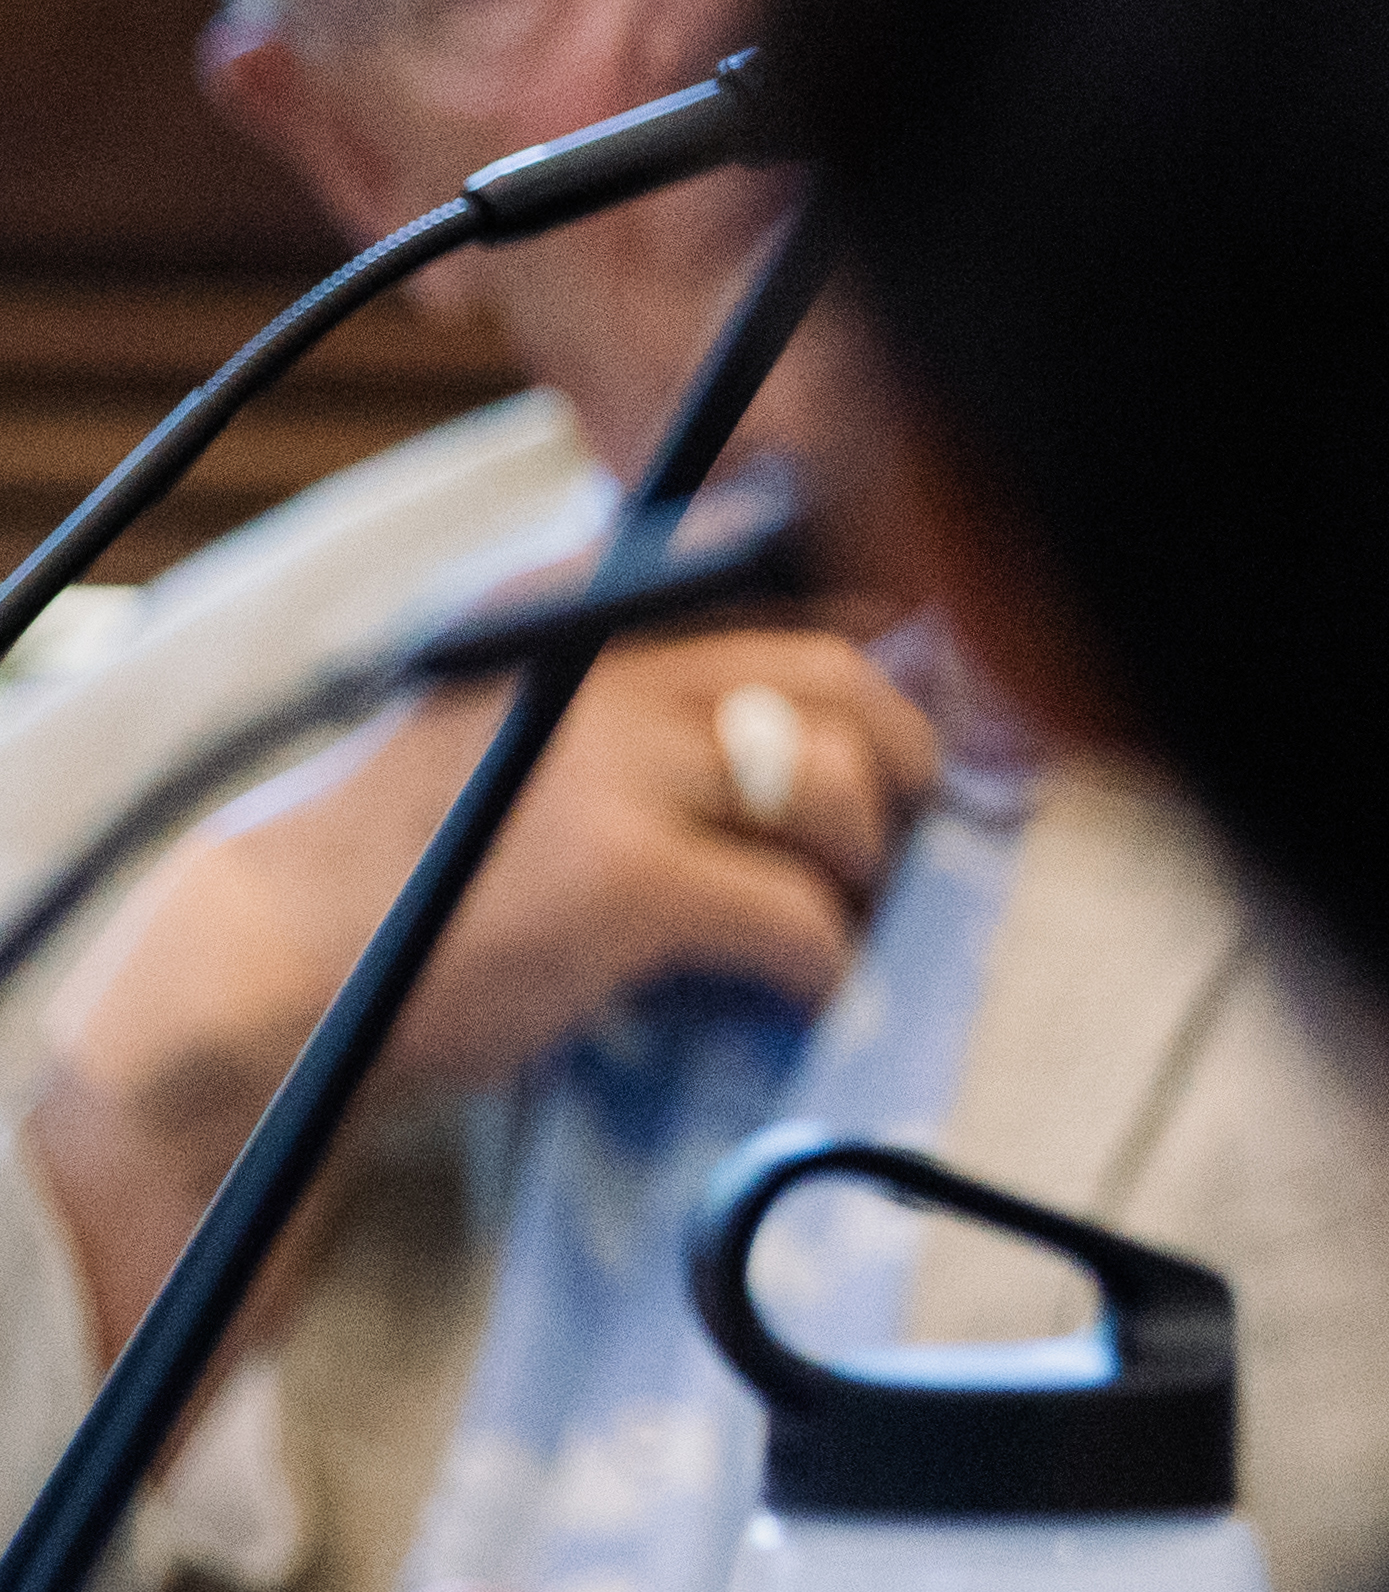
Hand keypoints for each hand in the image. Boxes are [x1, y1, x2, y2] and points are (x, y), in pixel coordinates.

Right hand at [21, 630, 941, 1357]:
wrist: (265, 972)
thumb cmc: (401, 875)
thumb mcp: (518, 739)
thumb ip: (640, 709)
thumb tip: (818, 709)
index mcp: (584, 627)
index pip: (788, 598)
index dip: (884, 660)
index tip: (919, 730)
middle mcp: (608, 671)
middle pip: (842, 680)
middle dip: (906, 761)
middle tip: (897, 843)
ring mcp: (619, 772)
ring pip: (837, 791)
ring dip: (866, 868)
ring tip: (836, 921)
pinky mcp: (628, 881)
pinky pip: (797, 915)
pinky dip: (820, 963)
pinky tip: (796, 994)